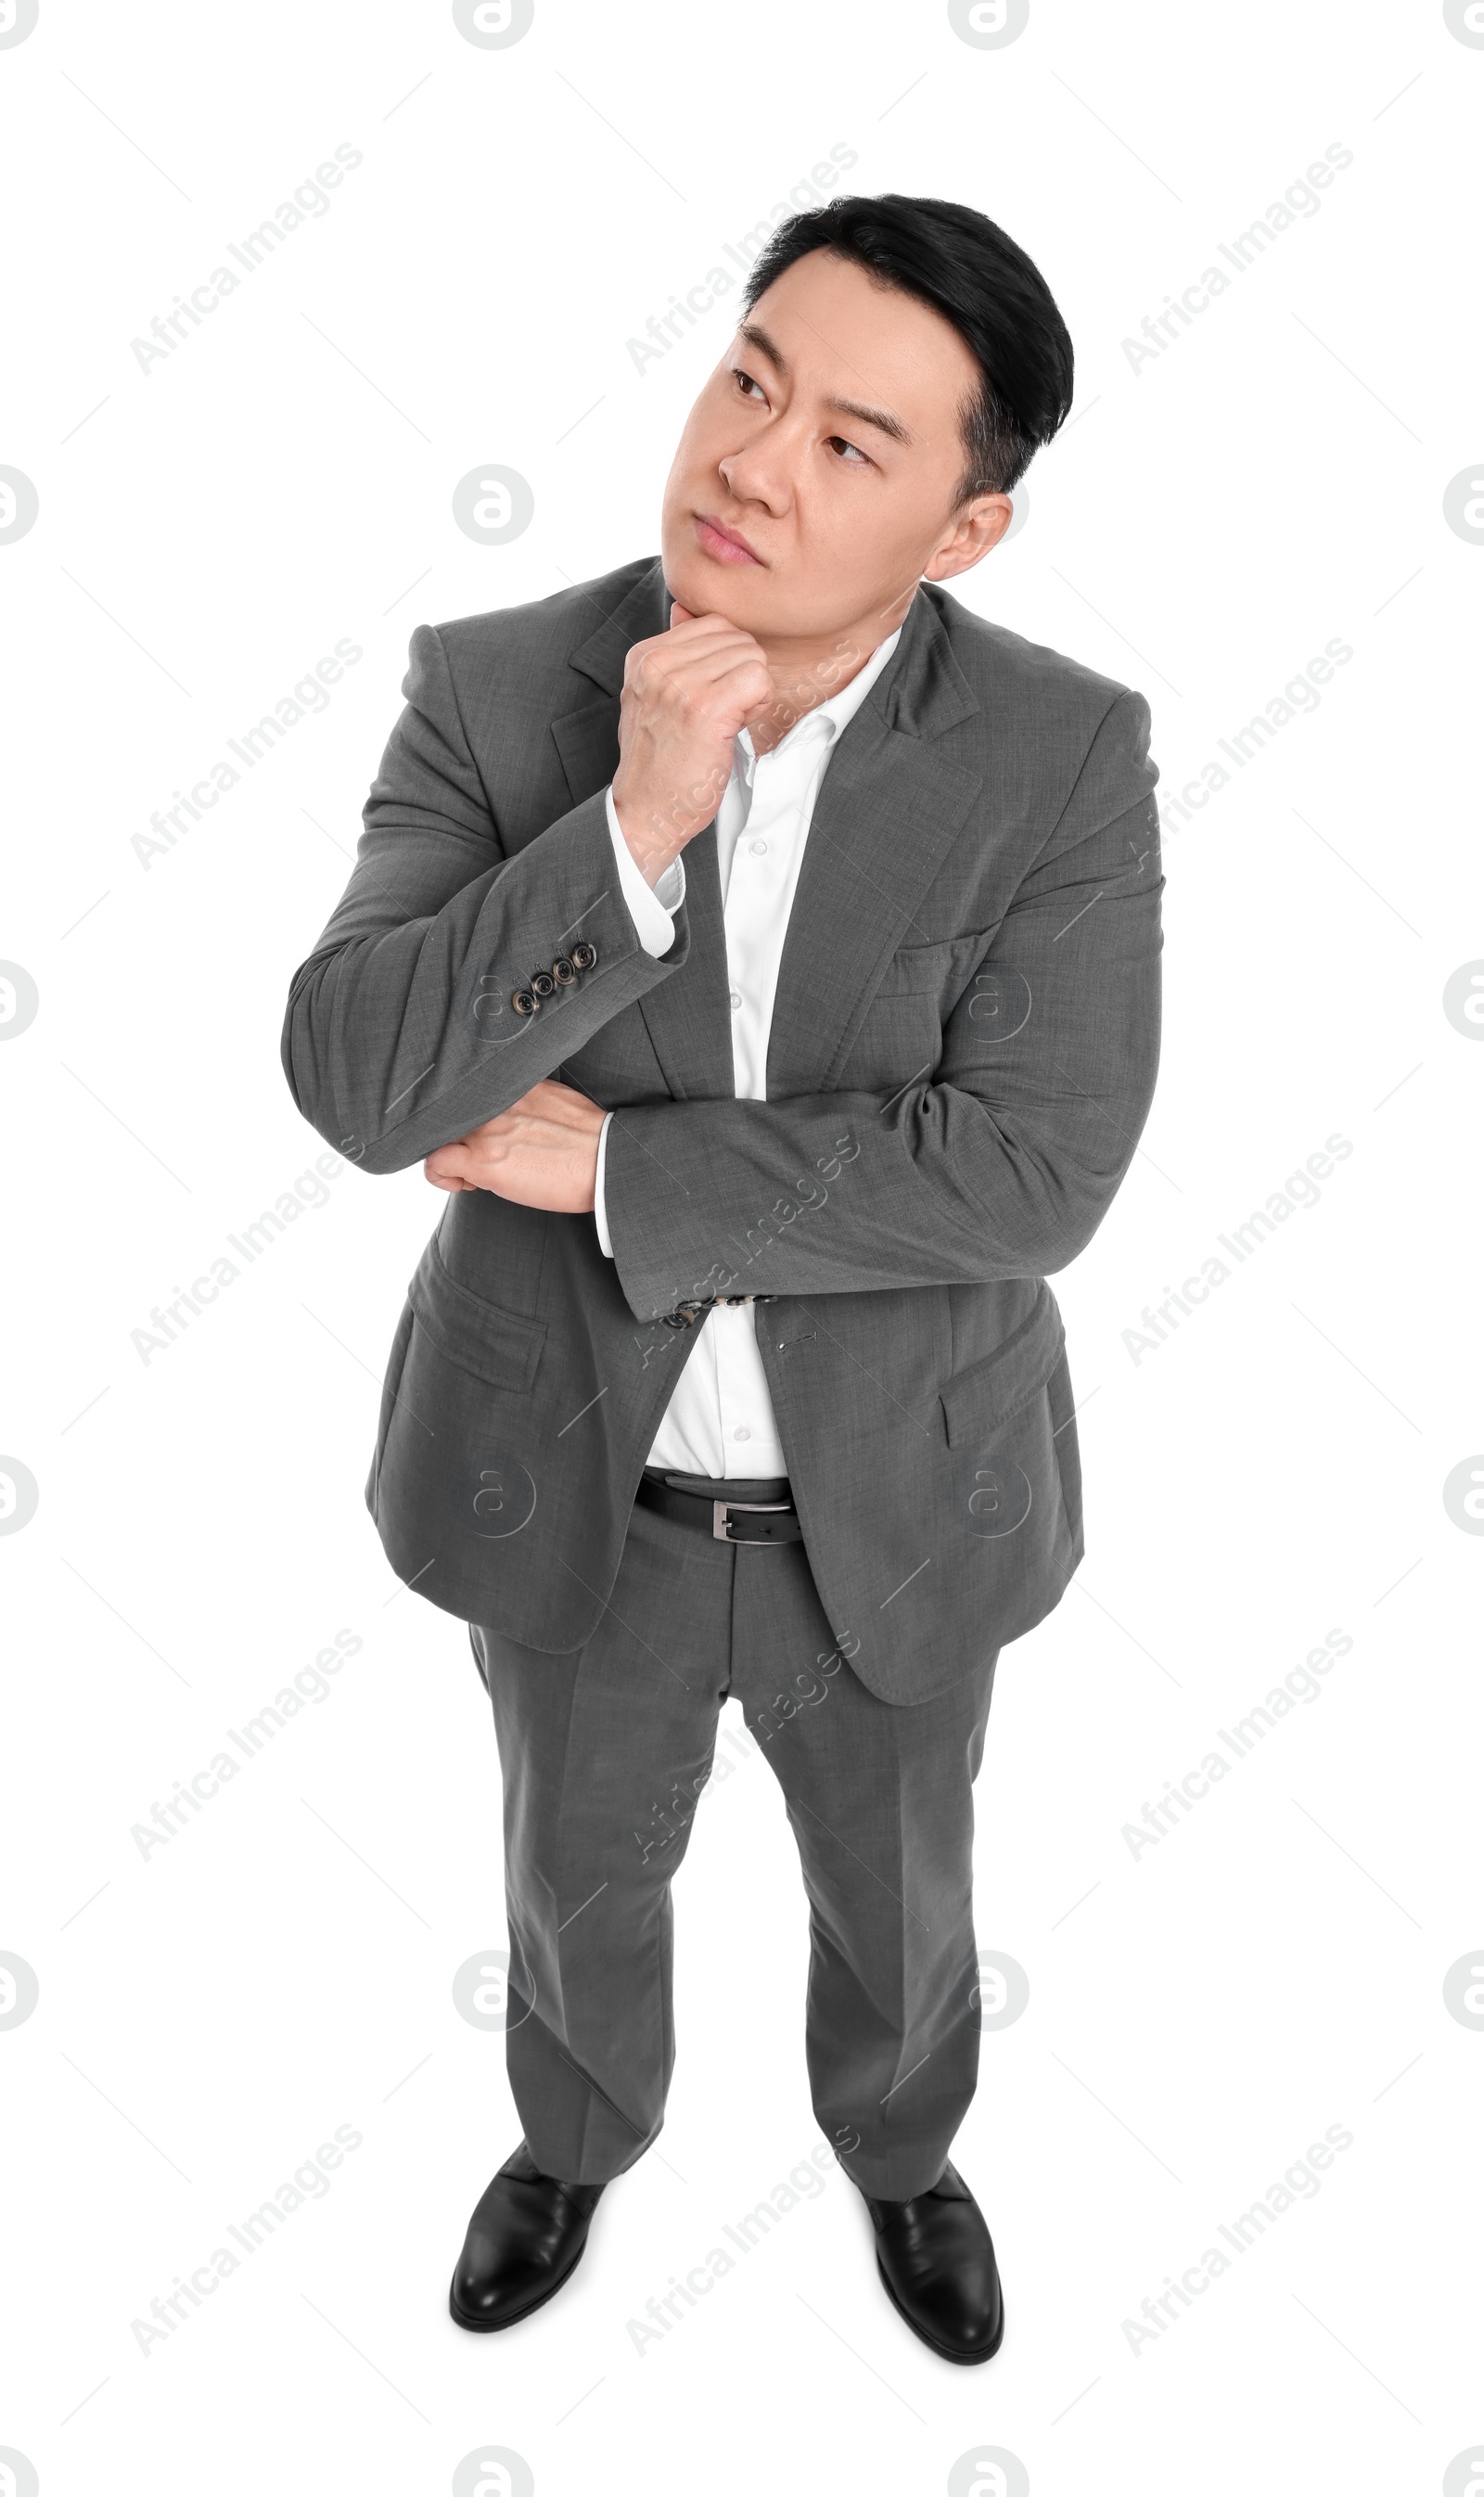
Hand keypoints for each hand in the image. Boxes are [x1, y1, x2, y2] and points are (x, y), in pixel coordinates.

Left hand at [423, 1080, 606, 1213]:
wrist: (607, 1161)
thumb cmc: (592, 1141)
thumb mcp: (556, 1101)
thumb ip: (526, 1100)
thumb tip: (514, 1116)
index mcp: (513, 1083)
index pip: (466, 1092)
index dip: (467, 1117)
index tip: (483, 1136)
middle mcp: (494, 1100)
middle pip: (447, 1112)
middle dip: (457, 1138)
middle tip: (476, 1158)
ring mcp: (487, 1129)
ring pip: (436, 1135)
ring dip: (448, 1156)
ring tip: (472, 1175)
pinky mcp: (484, 1160)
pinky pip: (435, 1162)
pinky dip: (440, 1176)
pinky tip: (464, 1185)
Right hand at [611, 600, 772, 885]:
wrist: (645, 811)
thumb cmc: (659, 761)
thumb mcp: (653, 697)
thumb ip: (673, 654)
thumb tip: (685, 609)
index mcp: (644, 655)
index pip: (714, 624)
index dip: (728, 661)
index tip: (711, 697)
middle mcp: (657, 663)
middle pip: (738, 637)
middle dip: (743, 674)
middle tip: (724, 713)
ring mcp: (680, 684)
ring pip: (752, 656)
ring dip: (752, 692)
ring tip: (727, 722)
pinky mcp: (705, 709)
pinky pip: (759, 679)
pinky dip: (759, 704)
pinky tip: (737, 727)